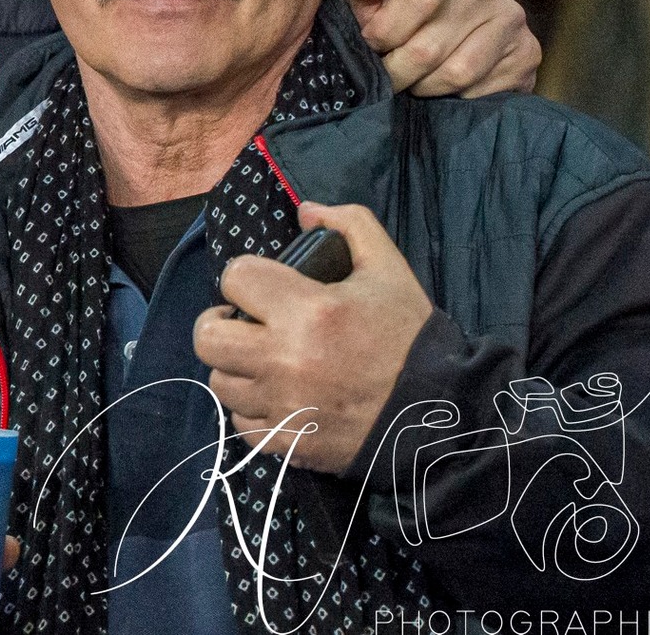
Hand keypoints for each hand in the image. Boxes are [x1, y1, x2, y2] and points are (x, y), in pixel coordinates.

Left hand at [193, 202, 433, 472]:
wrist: (441, 411)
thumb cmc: (409, 336)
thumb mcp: (388, 269)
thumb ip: (349, 225)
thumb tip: (304, 210)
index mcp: (308, 310)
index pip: (235, 277)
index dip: (246, 276)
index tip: (264, 287)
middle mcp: (285, 358)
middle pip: (208, 336)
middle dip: (222, 324)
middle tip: (248, 324)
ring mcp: (283, 404)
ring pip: (220, 381)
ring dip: (236, 367)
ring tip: (263, 361)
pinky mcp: (289, 440)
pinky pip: (240, 423)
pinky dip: (251, 410)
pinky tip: (275, 396)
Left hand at [340, 0, 538, 96]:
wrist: (442, 28)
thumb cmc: (391, 8)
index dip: (385, 33)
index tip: (372, 43)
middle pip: (429, 48)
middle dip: (396, 71)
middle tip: (387, 74)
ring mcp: (510, 17)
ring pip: (456, 74)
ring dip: (424, 88)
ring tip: (413, 79)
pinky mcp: (527, 51)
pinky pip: (482, 91)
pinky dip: (455, 98)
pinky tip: (444, 85)